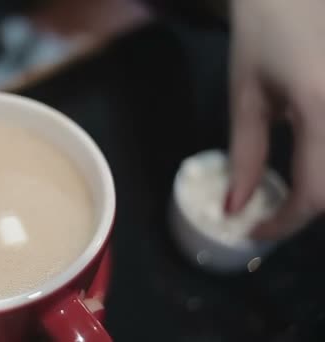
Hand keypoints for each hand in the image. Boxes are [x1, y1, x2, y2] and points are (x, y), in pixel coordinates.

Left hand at [227, 0, 324, 239]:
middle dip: (305, 210)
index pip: (314, 194)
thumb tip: (236, 207)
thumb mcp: (246, 97)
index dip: (284, 223)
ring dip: (320, 189)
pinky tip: (311, 162)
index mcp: (322, 111)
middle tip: (274, 211)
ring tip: (292, 189)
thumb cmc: (263, 34)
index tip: (255, 230)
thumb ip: (246, 156)